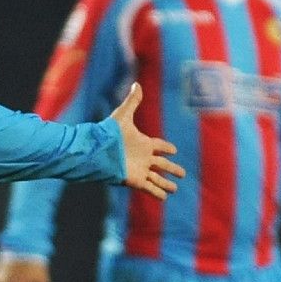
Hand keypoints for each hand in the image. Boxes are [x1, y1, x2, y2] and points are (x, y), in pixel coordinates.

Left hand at [110, 83, 185, 198]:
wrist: (98, 151)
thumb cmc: (110, 134)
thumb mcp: (123, 115)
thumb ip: (132, 101)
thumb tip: (137, 83)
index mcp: (143, 144)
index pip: (159, 146)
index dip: (166, 148)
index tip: (173, 150)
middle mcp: (143, 158)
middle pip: (162, 164)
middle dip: (172, 168)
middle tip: (182, 173)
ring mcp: (140, 170)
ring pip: (157, 178)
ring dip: (166, 183)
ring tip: (175, 188)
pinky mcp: (136, 180)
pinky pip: (149, 187)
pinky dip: (157, 193)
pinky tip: (164, 198)